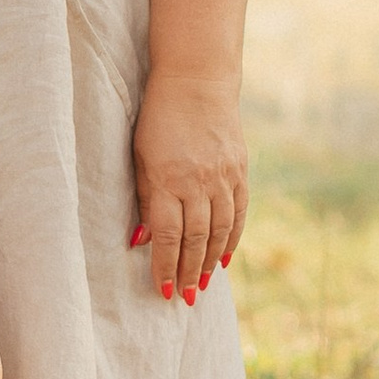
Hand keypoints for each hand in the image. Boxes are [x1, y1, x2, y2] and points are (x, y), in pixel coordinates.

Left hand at [130, 69, 248, 305]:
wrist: (197, 81)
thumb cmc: (158, 118)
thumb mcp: (140, 155)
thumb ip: (143, 197)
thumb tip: (139, 239)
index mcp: (168, 179)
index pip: (167, 234)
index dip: (165, 265)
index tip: (163, 289)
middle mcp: (198, 182)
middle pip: (195, 239)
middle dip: (189, 271)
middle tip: (185, 297)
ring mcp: (222, 176)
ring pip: (220, 230)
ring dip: (210, 262)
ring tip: (203, 285)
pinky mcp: (239, 170)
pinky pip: (238, 213)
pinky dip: (232, 238)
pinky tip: (224, 257)